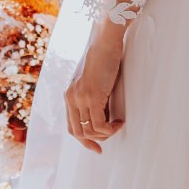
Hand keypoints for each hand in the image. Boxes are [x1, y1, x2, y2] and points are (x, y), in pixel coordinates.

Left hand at [65, 28, 124, 152]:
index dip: (84, 140)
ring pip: (89, 131)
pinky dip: (110, 128)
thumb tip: (103, 115)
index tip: (97, 146)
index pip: (71, 126)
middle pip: (77, 132)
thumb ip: (93, 97)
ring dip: (105, 134)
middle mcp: (71, 98)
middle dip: (93, 142)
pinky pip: (99, 125)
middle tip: (107, 142)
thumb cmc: (103, 58)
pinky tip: (119, 121)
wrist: (104, 43)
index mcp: (69, 95)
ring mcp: (80, 98)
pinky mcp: (92, 97)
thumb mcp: (94, 82)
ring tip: (117, 125)